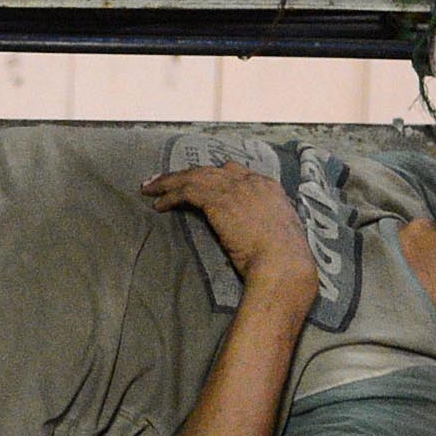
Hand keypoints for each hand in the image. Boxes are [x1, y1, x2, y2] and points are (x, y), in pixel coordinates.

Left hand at [141, 164, 312, 290]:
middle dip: (185, 175)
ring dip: (169, 182)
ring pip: (193, 176)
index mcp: (268, 187)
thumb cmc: (285, 259)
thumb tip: (255, 230)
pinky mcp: (218, 200)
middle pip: (210, 170)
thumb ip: (266, 223)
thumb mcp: (280, 232)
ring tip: (150, 189)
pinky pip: (186, 192)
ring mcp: (234, 188)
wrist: (283, 264)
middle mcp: (250, 181)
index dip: (213, 178)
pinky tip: (158, 205)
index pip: (234, 173)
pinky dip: (170, 196)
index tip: (198, 184)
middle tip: (165, 181)